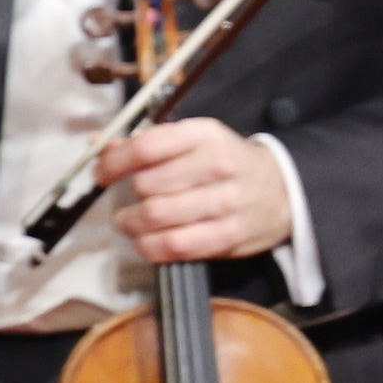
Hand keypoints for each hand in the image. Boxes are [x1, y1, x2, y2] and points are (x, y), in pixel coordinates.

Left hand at [101, 117, 294, 263]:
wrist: (283, 190)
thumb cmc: (226, 161)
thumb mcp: (193, 140)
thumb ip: (147, 143)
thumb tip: (99, 145)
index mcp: (203, 135)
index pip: (146, 148)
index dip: (114, 163)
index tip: (101, 173)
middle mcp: (216, 166)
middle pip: (148, 185)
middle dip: (128, 195)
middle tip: (124, 200)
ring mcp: (225, 203)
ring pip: (158, 217)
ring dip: (132, 224)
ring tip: (128, 222)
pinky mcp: (229, 236)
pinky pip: (176, 246)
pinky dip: (150, 247)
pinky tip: (145, 241)